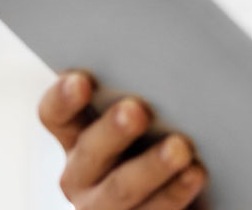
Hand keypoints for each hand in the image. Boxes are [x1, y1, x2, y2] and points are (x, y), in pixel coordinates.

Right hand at [37, 70, 207, 209]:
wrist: (183, 186)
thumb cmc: (164, 134)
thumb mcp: (149, 110)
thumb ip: (147, 88)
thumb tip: (171, 57)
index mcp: (77, 135)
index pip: (56, 114)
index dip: (64, 98)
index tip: (80, 80)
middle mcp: (84, 173)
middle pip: (91, 151)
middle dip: (113, 130)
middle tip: (136, 110)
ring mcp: (107, 205)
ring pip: (121, 188)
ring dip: (151, 167)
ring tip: (179, 148)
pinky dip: (175, 193)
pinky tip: (195, 173)